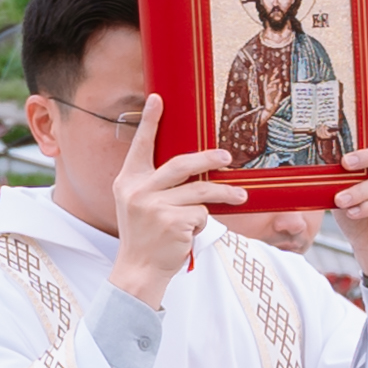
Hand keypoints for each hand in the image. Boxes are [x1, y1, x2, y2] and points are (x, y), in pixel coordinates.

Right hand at [110, 100, 243, 305]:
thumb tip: (193, 166)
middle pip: (181, 164)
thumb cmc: (145, 235)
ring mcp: (154, 206)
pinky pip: (201, 214)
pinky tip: (190, 233)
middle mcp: (137, 190)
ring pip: (201, 191)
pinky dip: (202, 223)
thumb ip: (155, 184)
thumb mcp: (139, 204)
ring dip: (225, 194)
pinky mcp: (173, 222)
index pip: (140, 145)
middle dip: (208, 159)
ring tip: (240, 197)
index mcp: (127, 181)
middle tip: (227, 157)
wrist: (139, 269)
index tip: (157, 98)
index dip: (149, 121)